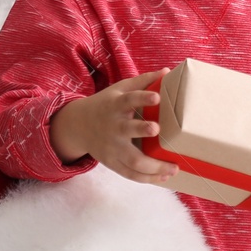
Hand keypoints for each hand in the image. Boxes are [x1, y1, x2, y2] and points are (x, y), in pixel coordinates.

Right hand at [50, 68, 177, 183]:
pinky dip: (147, 178)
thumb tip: (167, 71)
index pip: (129, 99)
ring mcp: (112, 147)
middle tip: (157, 129)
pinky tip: (164, 177)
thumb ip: (143, 81)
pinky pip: (130, 174)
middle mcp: (114, 127)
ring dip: (153, 166)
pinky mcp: (112, 162)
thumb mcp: (120, 89)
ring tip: (173, 168)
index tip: (157, 96)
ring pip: (132, 160)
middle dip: (142, 130)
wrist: (77, 125)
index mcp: (116, 106)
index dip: (142, 97)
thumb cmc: (107, 105)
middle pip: (127, 130)